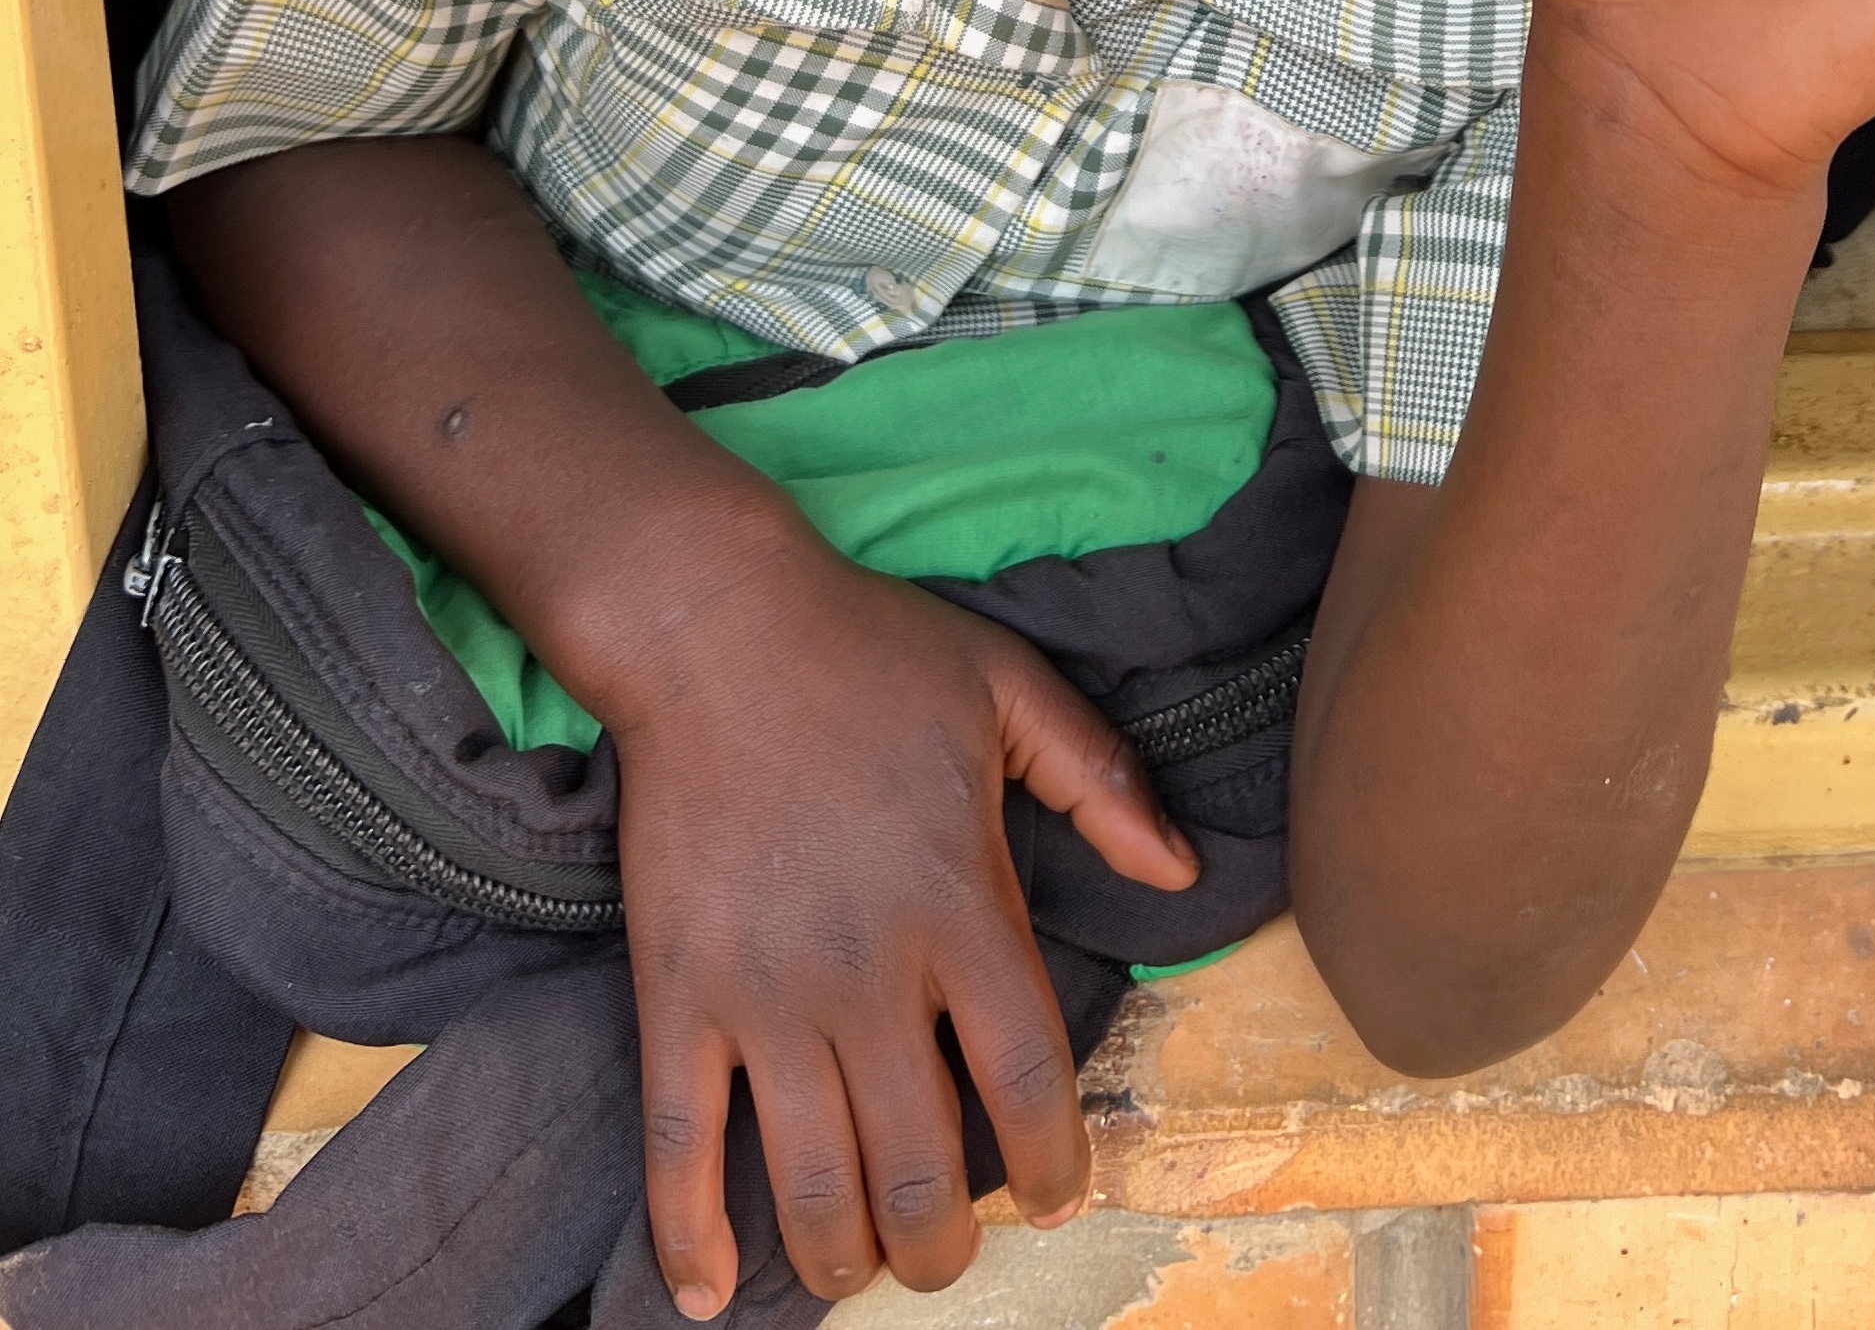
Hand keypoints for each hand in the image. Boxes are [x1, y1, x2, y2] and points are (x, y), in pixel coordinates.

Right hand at [611, 536, 1195, 1319]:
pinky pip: (679, 1144)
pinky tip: (711, 1295)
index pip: (1028, 1082)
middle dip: (945, 1242)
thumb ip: (1103, 783)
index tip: (1057, 1197)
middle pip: (921, 1167)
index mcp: (962, 904)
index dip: (1052, 1167)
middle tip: (951, 1247)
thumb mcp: (1010, 689)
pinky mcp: (677, 992)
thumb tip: (1184, 876)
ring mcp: (765, 992)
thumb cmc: (869, 652)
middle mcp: (869, 971)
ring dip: (847, 1253)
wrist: (711, 625)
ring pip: (814, 1180)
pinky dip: (689, 1237)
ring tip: (868, 1261)